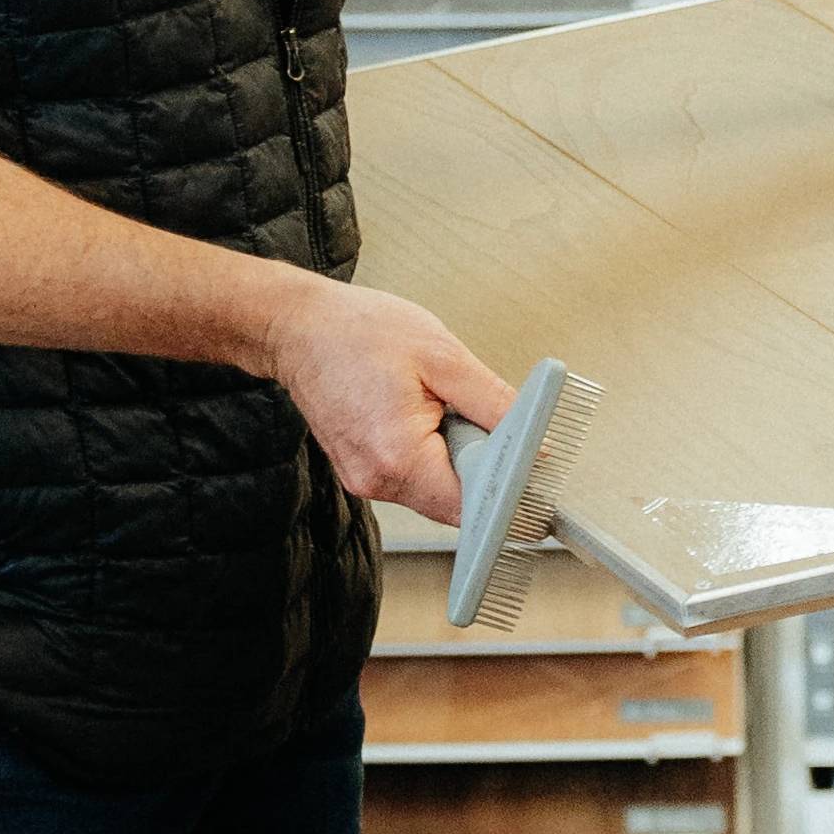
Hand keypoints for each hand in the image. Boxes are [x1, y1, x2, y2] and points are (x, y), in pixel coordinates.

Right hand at [263, 274, 507, 520]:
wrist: (298, 327)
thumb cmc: (358, 331)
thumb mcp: (442, 355)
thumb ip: (494, 403)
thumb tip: (535, 442)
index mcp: (398, 458)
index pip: (472, 506)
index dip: (507, 486)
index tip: (526, 463)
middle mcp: (377, 481)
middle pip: (455, 500)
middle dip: (477, 460)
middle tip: (465, 411)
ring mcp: (365, 480)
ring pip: (435, 487)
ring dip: (451, 452)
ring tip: (432, 403)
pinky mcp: (361, 471)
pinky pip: (412, 475)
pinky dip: (428, 450)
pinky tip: (415, 411)